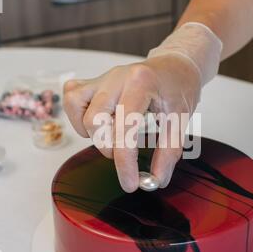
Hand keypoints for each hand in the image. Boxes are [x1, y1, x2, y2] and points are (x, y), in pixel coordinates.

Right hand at [64, 54, 200, 192]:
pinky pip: (71, 98)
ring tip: (113, 136)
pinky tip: (98, 124)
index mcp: (141, 83)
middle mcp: (116, 77)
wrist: (173, 67)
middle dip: (109, 148)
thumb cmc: (177, 89)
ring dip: (92, 133)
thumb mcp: (181, 121)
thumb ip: (168, 153)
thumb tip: (156, 180)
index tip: (131, 184)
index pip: (124, 129)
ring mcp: (102, 78)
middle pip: (94, 122)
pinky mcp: (93, 81)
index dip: (125, 163)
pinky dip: (78, 117)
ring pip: (77, 108)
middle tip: (127, 153)